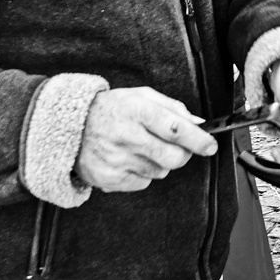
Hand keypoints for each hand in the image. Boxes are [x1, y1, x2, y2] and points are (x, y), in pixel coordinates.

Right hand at [76, 87, 216, 193]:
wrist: (69, 128)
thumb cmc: (111, 109)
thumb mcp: (140, 96)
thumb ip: (172, 108)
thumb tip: (198, 123)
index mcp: (136, 111)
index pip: (176, 128)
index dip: (198, 140)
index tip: (210, 146)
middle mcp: (126, 136)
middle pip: (174, 157)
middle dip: (183, 154)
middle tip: (177, 147)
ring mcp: (117, 160)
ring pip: (161, 171)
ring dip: (160, 162)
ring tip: (141, 148)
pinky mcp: (110, 179)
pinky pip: (143, 183)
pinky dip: (143, 173)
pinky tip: (129, 159)